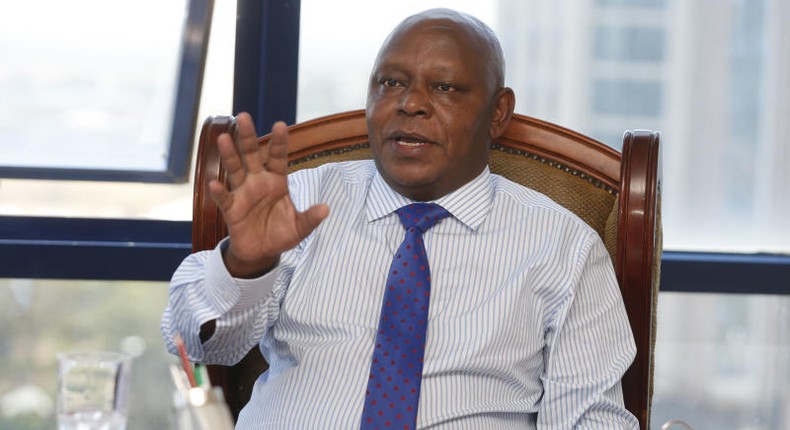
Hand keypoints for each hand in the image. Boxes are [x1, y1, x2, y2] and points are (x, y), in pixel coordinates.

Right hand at [209, 112, 328, 277]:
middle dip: (248, 137)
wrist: (262, 253)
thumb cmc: (281, 235)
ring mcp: (243, 193)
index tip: (280, 125)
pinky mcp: (232, 209)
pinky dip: (220, 191)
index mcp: (277, 181)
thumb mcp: (300, 228)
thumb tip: (325, 209)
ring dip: (230, 155)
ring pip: (235, 169)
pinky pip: (225, 198)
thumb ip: (310, 218)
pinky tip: (215, 182)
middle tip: (243, 116)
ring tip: (224, 138)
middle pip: (252, 155)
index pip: (278, 157)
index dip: (279, 142)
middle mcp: (258, 182)